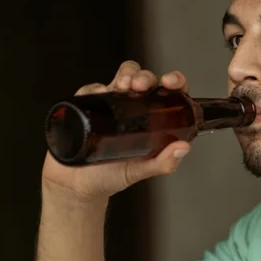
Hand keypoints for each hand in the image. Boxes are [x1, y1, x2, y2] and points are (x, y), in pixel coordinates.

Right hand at [42, 60, 191, 201]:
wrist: (77, 185)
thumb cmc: (110, 176)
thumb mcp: (140, 171)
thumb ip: (163, 163)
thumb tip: (183, 148)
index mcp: (150, 119)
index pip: (167, 93)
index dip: (173, 81)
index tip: (171, 82)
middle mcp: (132, 108)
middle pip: (143, 79)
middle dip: (144, 76)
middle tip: (142, 87)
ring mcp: (110, 105)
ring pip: (121, 77)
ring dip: (125, 75)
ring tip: (124, 86)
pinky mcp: (87, 106)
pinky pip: (91, 89)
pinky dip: (95, 88)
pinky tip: (99, 94)